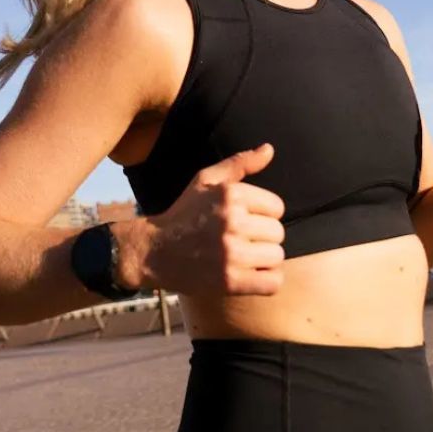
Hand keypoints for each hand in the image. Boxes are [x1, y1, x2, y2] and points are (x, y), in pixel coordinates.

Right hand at [135, 144, 285, 295]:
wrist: (153, 251)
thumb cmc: (184, 213)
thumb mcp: (206, 180)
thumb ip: (240, 163)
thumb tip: (269, 149)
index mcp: (230, 195)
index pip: (277, 207)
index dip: (264, 215)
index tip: (246, 220)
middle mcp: (233, 222)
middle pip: (278, 233)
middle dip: (264, 238)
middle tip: (242, 241)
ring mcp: (232, 253)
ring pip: (277, 257)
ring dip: (264, 260)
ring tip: (245, 258)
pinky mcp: (230, 281)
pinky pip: (273, 282)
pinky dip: (267, 281)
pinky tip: (251, 275)